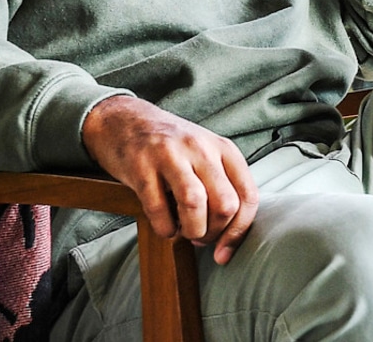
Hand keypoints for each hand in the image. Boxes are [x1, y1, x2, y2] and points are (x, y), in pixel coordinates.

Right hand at [82, 95, 258, 264]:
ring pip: (195, 205)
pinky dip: (164, 228)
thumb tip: (230, 237)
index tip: (223, 253)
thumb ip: (222, 185)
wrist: (124, 120)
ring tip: (182, 231)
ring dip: (190, 231)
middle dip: (213, 233)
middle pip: (224, 204)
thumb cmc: (170, 147)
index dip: (238, 233)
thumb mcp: (205, 154)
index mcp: (222, 147)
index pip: (247, 196)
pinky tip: (163, 224)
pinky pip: (158, 210)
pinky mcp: (141, 165)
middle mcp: (200, 147)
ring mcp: (170, 154)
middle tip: (199, 237)